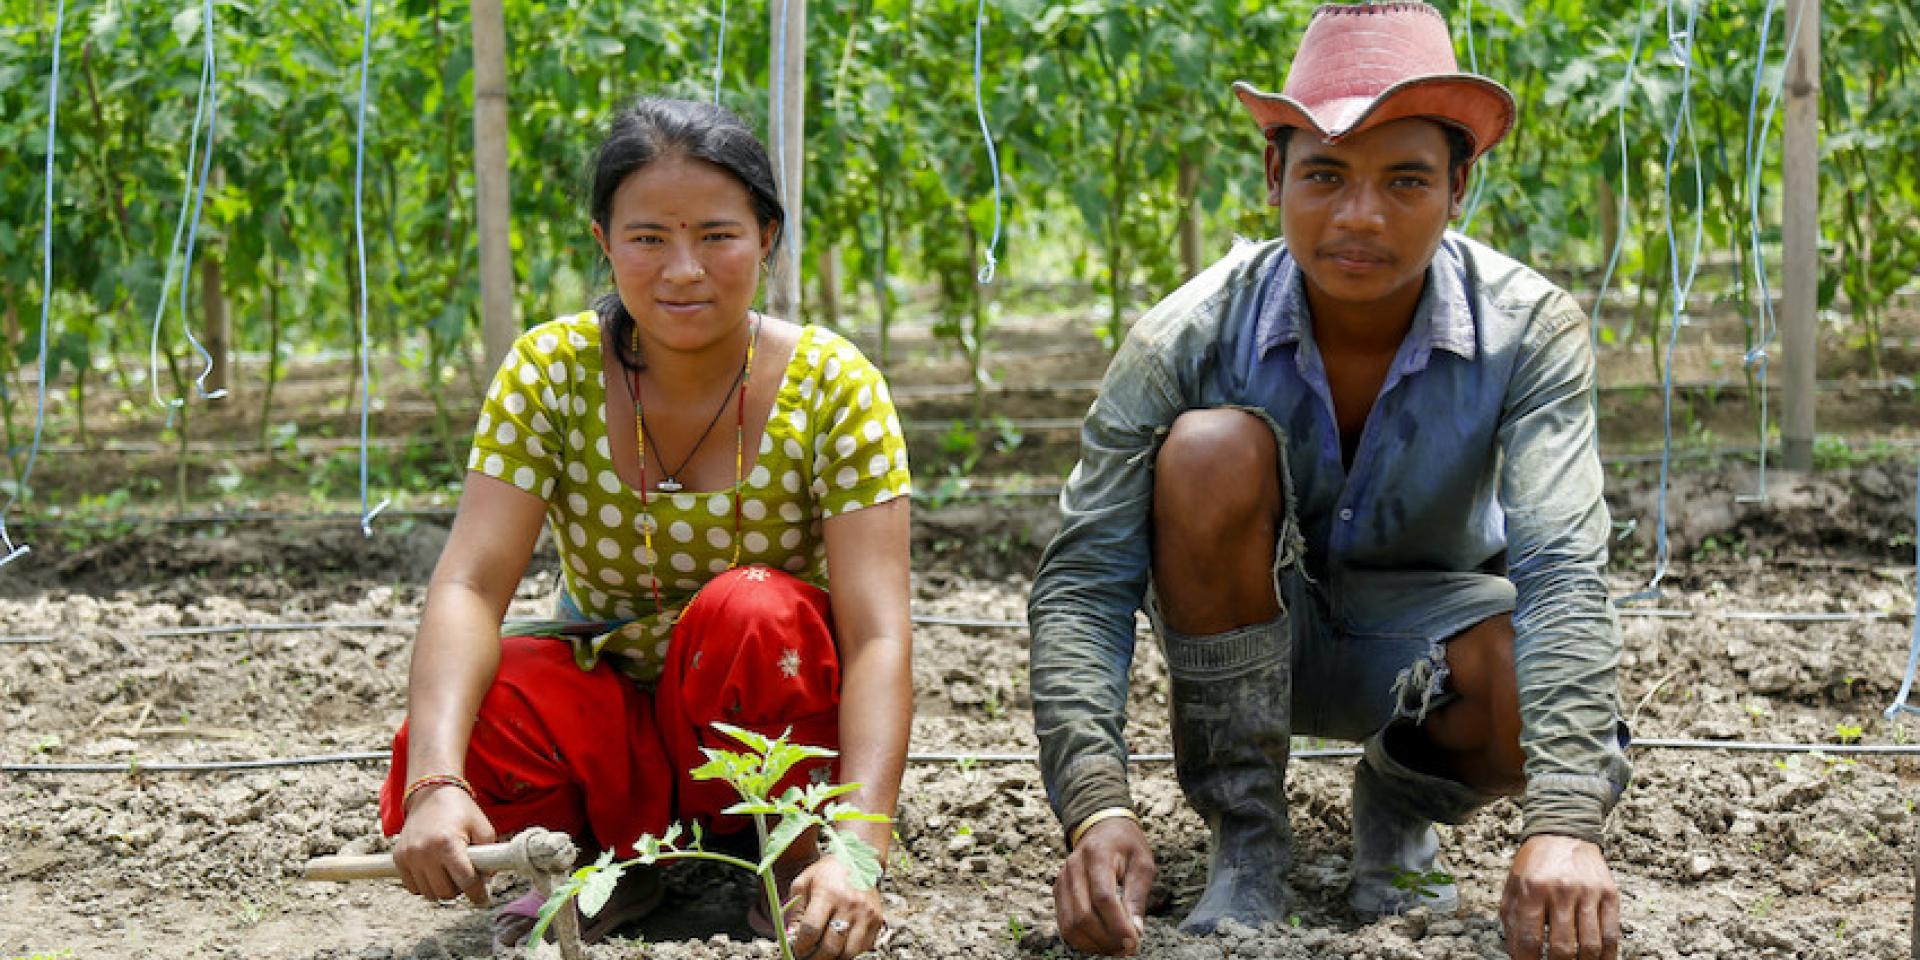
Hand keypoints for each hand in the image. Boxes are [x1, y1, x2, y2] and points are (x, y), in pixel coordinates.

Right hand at [391, 785, 496, 905]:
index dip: (478, 894)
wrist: (431, 793)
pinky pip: (413, 887)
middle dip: (460, 890)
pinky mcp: (398, 858)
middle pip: (446, 892)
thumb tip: (486, 882)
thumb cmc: (460, 810)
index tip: (483, 900)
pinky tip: (434, 872)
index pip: (466, 881)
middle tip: (465, 877)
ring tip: (450, 873)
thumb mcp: (483, 827)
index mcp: (448, 843)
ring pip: (429, 893)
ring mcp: (409, 856)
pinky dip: (426, 885)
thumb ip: (490, 855)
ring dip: (442, 889)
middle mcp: (425, 851)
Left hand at [785, 853, 884, 959]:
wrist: (860, 859)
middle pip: (830, 946)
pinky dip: (849, 952)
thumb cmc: (828, 872)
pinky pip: (862, 948)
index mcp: (828, 892)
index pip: (811, 930)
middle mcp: (850, 904)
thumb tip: (790, 938)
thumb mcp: (803, 883)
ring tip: (822, 954)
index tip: (796, 949)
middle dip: (814, 958)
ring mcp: (866, 914)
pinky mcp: (877, 920)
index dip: (800, 946)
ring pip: (848, 953)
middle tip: (807, 957)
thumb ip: (794, 911)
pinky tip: (839, 945)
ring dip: (832, 958)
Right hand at [1053, 817, 1154, 955]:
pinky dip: (1082, 940)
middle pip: (1083, 915)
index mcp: (1097, 855)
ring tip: (1115, 948)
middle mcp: (1074, 867)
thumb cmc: (1126, 845)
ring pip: (1070, 924)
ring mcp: (1062, 880)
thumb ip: (1138, 896)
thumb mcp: (1142, 863)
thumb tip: (1135, 930)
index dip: (1117, 924)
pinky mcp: (1058, 891)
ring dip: (1094, 944)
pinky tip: (1101, 942)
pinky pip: (1065, 924)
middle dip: (1107, 938)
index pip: (1102, 897)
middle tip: (1128, 948)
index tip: (1134, 941)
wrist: (1102, 827)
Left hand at [1500, 834, 1619, 959]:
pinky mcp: (1609, 894)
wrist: (1564, 833)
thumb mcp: (1514, 885)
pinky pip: (1611, 934)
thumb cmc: (1536, 863)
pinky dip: (1606, 956)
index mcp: (1533, 888)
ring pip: (1590, 945)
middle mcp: (1562, 890)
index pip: (1530, 938)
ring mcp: (1588, 893)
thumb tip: (1516, 953)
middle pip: (1562, 947)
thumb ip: (1512, 919)